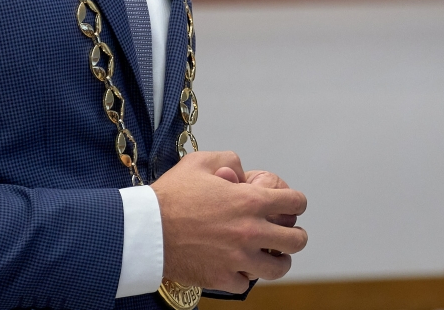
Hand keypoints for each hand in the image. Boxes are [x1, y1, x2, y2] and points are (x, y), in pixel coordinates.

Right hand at [152, 151, 307, 291]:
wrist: (146, 230)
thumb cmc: (170, 196)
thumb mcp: (200, 162)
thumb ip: (230, 160)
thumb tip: (242, 173)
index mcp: (250, 201)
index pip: (295, 202)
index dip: (296, 202)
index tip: (292, 205)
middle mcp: (250, 231)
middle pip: (296, 240)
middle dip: (296, 235)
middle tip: (289, 234)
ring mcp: (239, 259)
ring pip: (279, 268)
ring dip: (278, 260)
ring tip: (272, 256)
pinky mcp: (223, 278)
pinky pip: (247, 283)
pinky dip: (245, 276)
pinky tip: (238, 267)